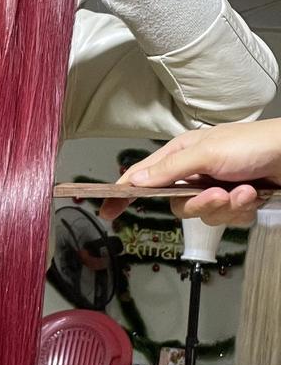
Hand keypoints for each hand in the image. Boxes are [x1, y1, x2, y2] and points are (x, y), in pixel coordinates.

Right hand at [100, 120, 280, 225]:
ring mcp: (214, 188)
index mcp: (182, 154)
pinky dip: (240, 211)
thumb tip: (135, 180)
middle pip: (175, 204)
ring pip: (201, 215)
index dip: (123, 193)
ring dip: (224, 207)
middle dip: (198, 204)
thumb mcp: (206, 153)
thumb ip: (168, 169)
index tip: (108, 210)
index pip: (142, 176)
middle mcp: (195, 173)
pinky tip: (252, 195)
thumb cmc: (256, 144)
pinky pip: (225, 220)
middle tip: (216, 195)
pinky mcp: (234, 202)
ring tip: (243, 192)